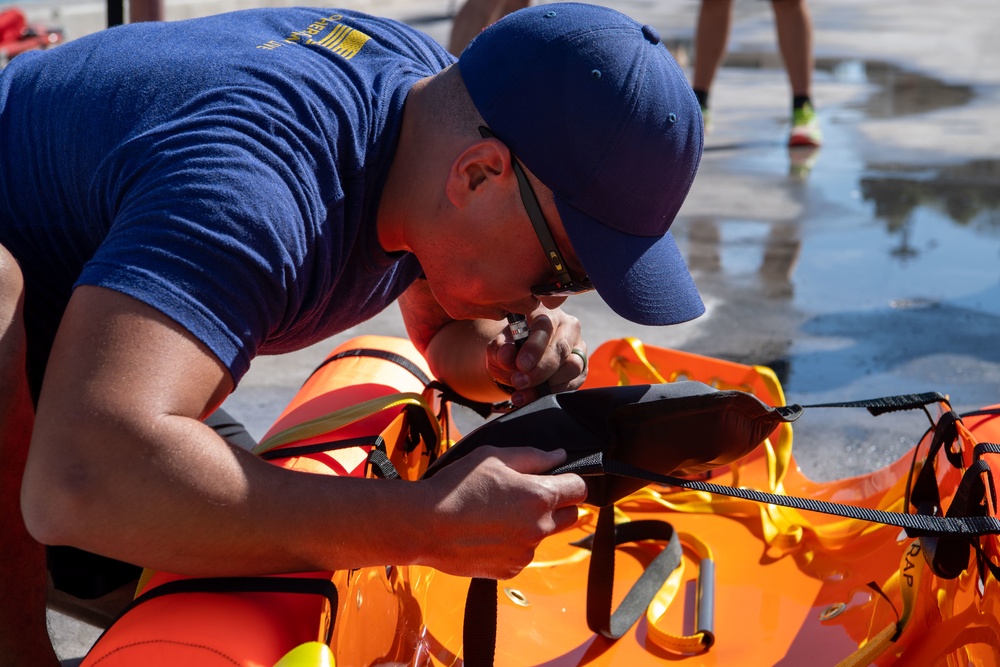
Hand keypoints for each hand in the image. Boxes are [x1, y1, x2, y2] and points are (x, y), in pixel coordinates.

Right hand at [416, 446, 586, 578]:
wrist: (424, 525)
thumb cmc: (457, 486)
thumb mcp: (494, 457)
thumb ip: (533, 456)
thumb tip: (560, 457)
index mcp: (540, 496)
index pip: (580, 489)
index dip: (569, 480)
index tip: (554, 479)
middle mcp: (540, 528)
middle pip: (571, 516)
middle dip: (556, 504)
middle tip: (525, 495)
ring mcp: (526, 552)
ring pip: (542, 536)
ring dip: (531, 525)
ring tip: (497, 514)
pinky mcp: (510, 570)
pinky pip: (521, 554)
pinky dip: (512, 544)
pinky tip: (487, 533)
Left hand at [486, 306, 586, 405]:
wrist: (518, 362)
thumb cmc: (510, 348)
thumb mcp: (498, 347)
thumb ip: (500, 348)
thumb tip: (507, 355)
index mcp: (545, 313)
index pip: (545, 327)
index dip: (534, 347)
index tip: (521, 364)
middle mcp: (567, 327)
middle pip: (561, 348)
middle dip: (540, 370)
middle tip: (519, 381)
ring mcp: (578, 347)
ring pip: (572, 366)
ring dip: (547, 384)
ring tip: (523, 393)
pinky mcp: (582, 367)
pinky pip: (574, 382)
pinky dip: (553, 392)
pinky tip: (535, 397)